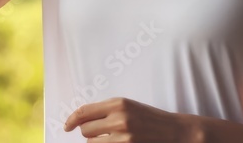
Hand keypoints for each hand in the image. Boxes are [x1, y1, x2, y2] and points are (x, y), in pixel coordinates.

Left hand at [63, 97, 202, 141]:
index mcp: (118, 103)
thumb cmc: (150, 119)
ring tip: (112, 140)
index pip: (84, 111)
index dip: (71, 120)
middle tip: (102, 134)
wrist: (176, 131)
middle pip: (86, 130)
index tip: (67, 126)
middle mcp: (119, 118)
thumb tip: (81, 120)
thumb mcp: (128, 107)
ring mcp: (124, 136)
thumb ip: (106, 110)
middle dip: (90, 134)